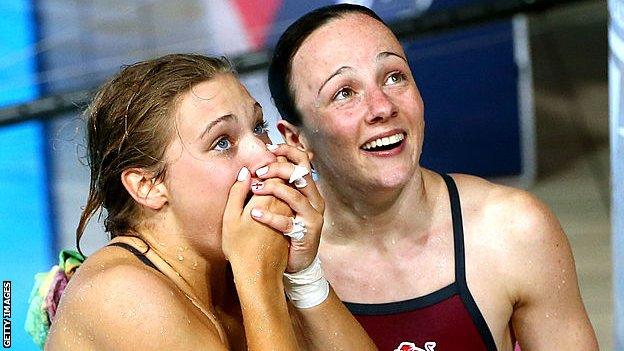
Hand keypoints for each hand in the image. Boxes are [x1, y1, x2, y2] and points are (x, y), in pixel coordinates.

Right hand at [221, 167, 291, 279]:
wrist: (260, 274)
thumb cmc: (240, 248)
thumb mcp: (230, 220)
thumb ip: (237, 193)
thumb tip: (246, 172)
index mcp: (269, 200)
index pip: (274, 171)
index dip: (267, 164)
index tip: (257, 165)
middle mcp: (285, 205)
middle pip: (288, 176)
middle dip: (278, 166)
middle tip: (265, 165)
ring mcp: (293, 213)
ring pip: (293, 187)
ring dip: (284, 178)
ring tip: (269, 174)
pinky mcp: (294, 222)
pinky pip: (294, 200)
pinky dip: (287, 192)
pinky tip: (275, 192)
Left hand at [249, 144, 324, 272]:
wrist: (297, 262)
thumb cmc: (286, 230)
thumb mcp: (282, 204)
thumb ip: (277, 184)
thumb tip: (263, 161)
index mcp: (308, 189)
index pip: (303, 161)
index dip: (287, 150)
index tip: (268, 148)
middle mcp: (314, 199)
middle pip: (301, 173)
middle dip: (278, 168)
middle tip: (258, 171)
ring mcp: (312, 216)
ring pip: (295, 195)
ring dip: (273, 189)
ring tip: (254, 188)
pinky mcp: (307, 233)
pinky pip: (287, 222)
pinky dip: (270, 216)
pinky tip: (254, 213)